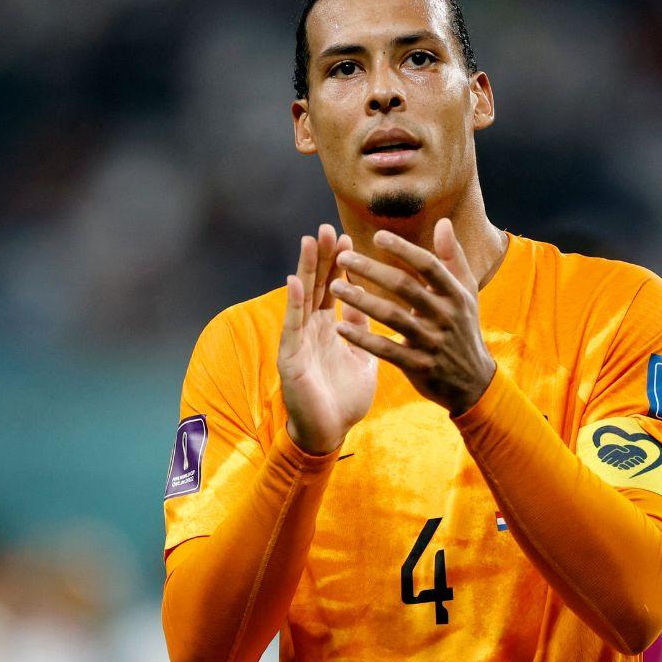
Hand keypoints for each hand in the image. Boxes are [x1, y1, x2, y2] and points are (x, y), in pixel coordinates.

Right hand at [279, 224, 377, 453]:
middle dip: (322, 257)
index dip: (340, 264)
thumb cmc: (343, 398)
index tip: (348, 238)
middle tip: (328, 227)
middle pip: (317, 285)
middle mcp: (311, 329)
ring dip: (306, 270)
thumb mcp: (361, 356)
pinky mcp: (291, 358)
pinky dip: (294, 304)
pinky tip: (296, 282)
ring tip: (311, 242)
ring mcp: (299, 341)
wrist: (330, 433)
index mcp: (329, 328)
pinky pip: (293, 327)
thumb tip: (371, 302)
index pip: (334, 288)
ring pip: (302, 299)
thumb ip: (362, 328)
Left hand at [329, 218, 495, 415]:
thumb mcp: (466, 293)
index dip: (403, 249)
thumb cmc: (464, 328)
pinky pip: (386, 350)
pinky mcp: (419, 366)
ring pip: (392, 317)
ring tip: (335, 287)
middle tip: (343, 258)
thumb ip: (452, 258)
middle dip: (371, 270)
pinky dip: (363, 338)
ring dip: (361, 300)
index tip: (377, 236)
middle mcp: (445, 316)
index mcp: (456, 294)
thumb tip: (443, 223)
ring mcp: (432, 342)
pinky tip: (341, 327)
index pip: (428, 265)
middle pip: (404, 287)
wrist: (473, 381)